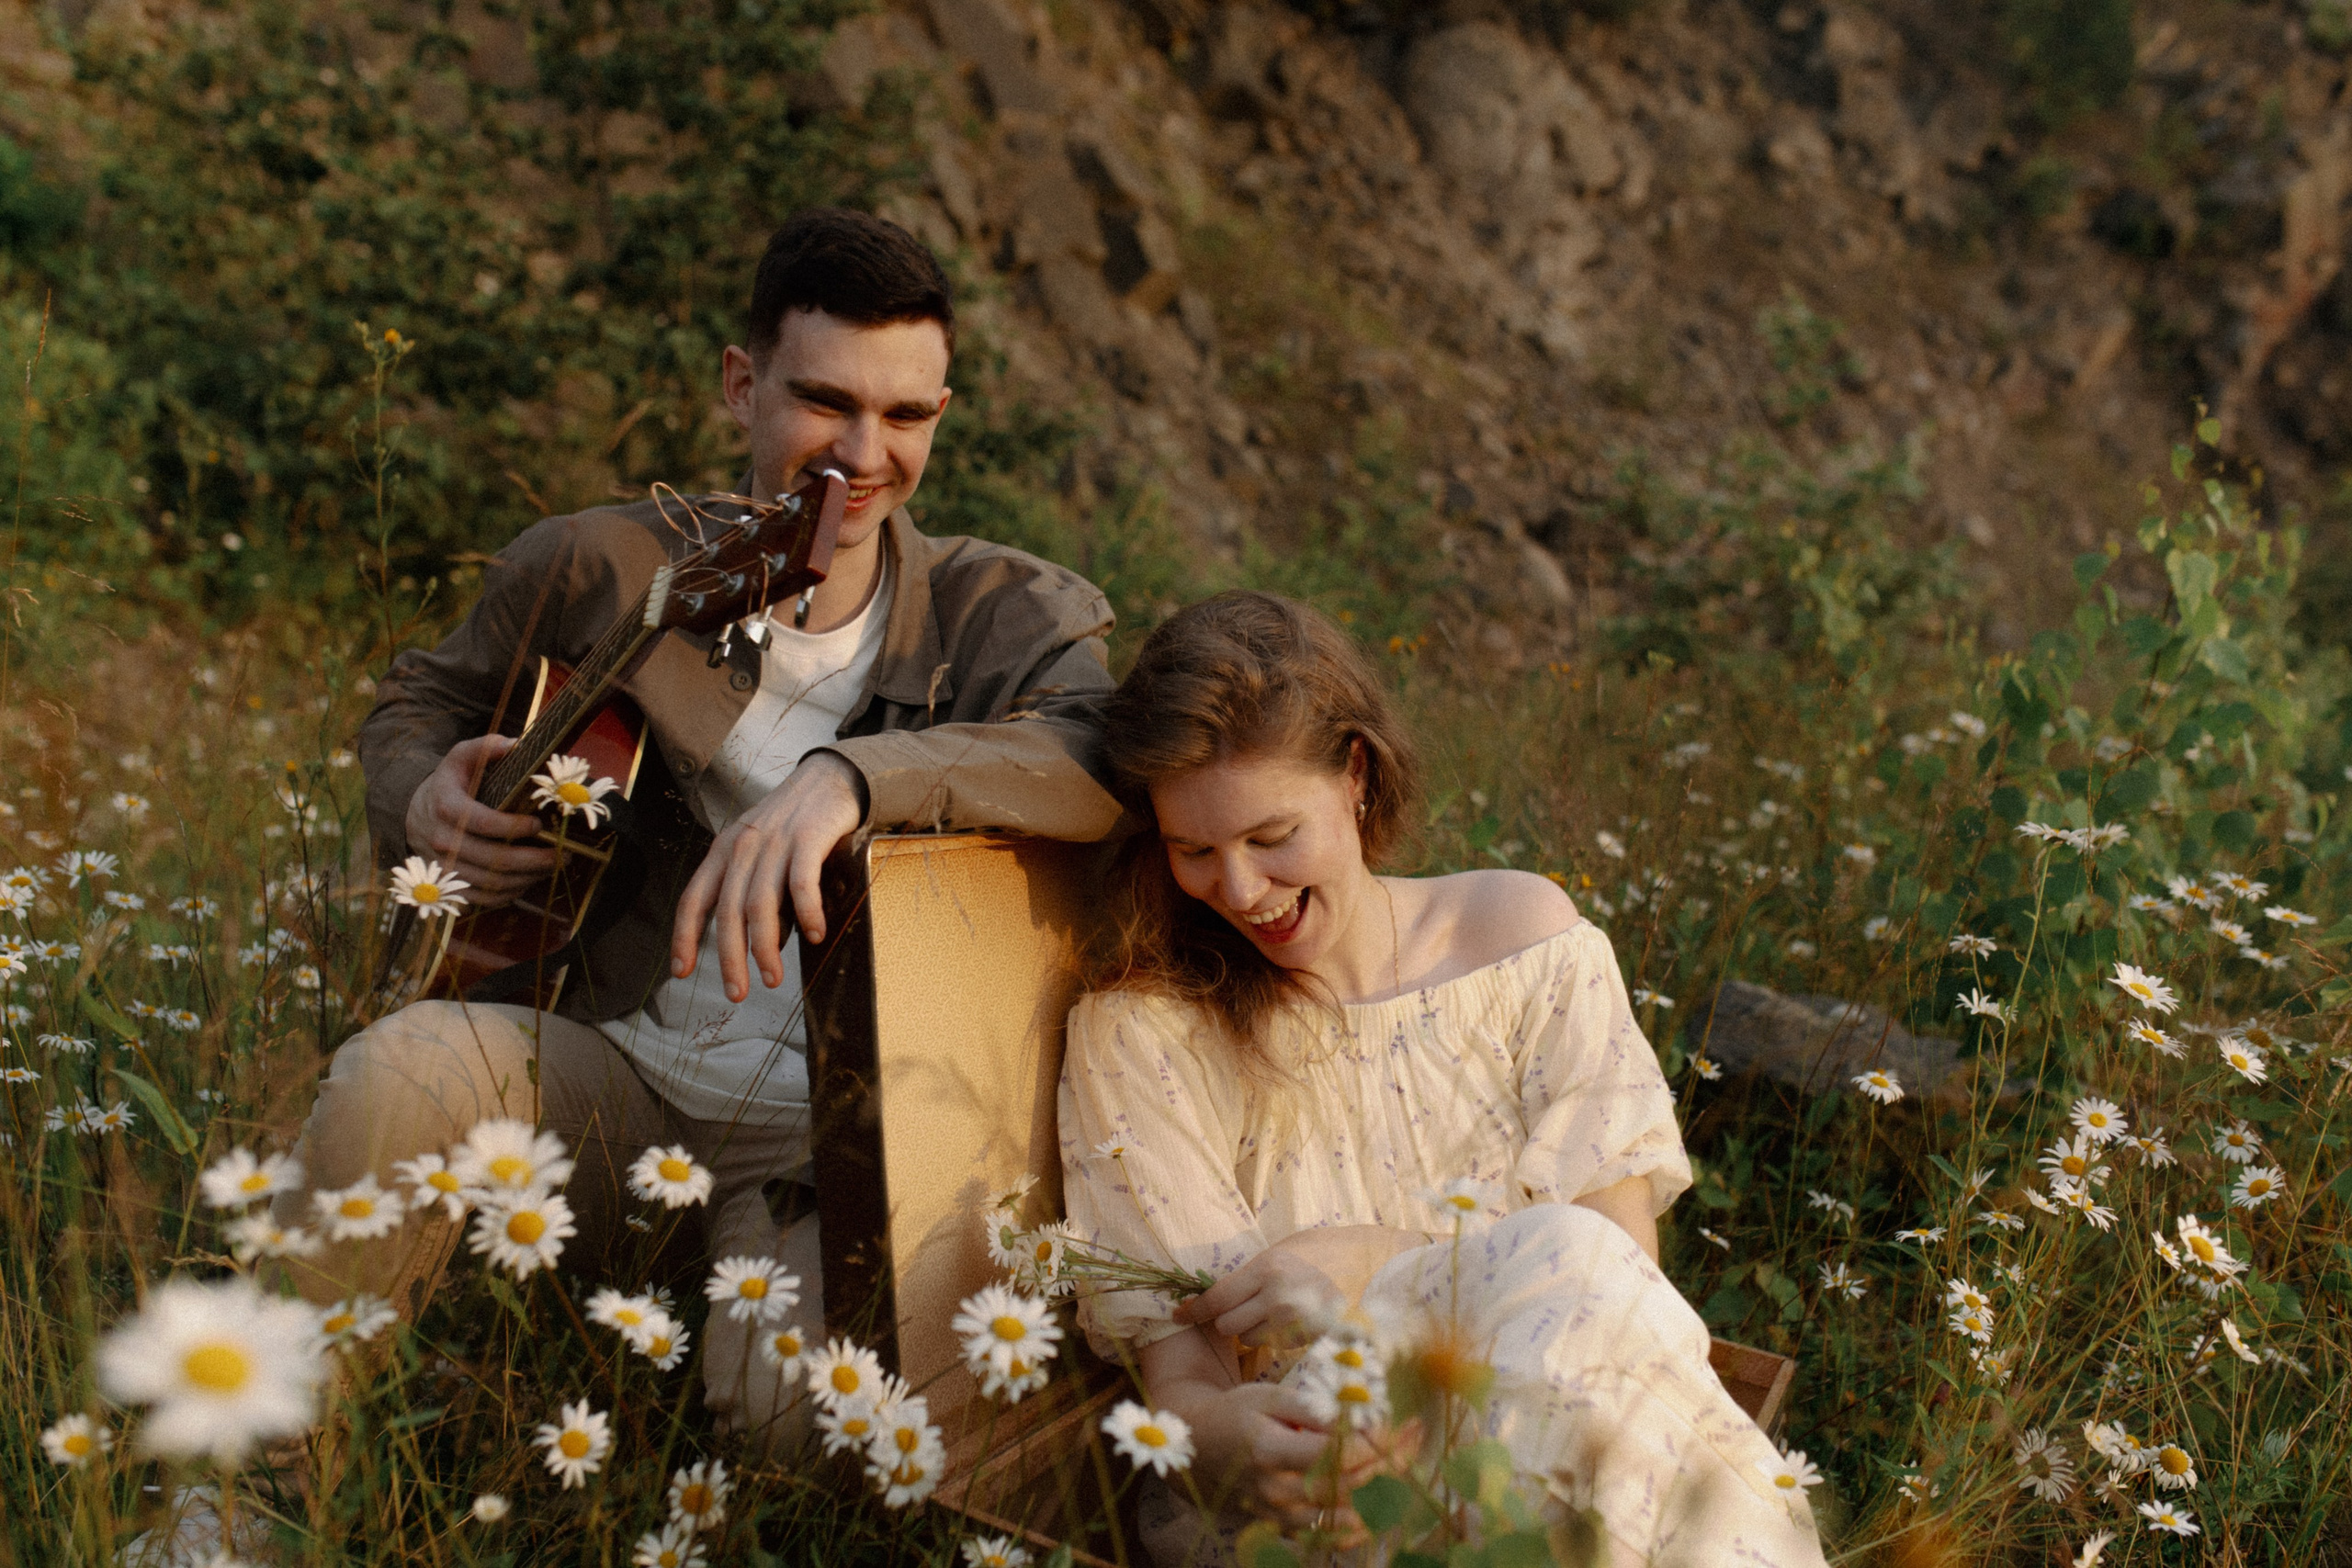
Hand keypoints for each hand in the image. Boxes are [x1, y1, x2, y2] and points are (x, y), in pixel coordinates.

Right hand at [401, 735, 557, 909]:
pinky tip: (531, 880)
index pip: (483, 823)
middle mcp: (443, 841)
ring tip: (554, 866)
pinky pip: (484, 898)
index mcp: (447, 807)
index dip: (513, 827)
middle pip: (494, 860)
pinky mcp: (451, 885)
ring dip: (528, 878)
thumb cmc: (449, 784)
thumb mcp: (461, 758)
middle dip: (534, 860)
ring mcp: (446, 866)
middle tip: (562, 854)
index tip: (538, 824)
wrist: (415, 814)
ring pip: (492, 883)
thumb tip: (515, 744)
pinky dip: (512, 894)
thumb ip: (485, 747)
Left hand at [670, 750, 866, 1000]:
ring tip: (772, 979)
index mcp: (723, 851)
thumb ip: (754, 891)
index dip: (684, 937)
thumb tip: (764, 943)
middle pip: (728, 911)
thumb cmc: (793, 823)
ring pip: (761, 905)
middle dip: (729, 958)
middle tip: (737, 993)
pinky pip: (802, 883)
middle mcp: (743, 847)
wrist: (828, 779)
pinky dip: (807, 913)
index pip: (693, 899)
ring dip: (765, 948)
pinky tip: (815, 935)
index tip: (681, 971)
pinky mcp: (808, 838)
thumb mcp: (759, 851)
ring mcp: (775, 842)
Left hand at [1171, 1245, 1341, 1351]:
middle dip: (1228, 1321)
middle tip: (1244, 1308)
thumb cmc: (1305, 1263)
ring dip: (1250, 1331)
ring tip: (1271, 1313)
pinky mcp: (1305, 1337)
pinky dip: (1272, 1338)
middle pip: (1227, 1325)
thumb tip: (1200, 1298)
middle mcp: (1277, 1294)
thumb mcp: (1273, 1260)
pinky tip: (1288, 1322)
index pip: (1218, 1297)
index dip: (1194, 1311)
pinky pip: (1270, 1345)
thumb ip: (1243, 1278)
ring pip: (1247, 1339)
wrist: (1355, 1271)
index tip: (1177, 1316)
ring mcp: (1293, 1320)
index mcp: (1265, 1268)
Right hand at [1204, 1385, 1420, 1543]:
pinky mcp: (1281, 1527)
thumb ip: (1311, 1408)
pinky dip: (1357, 1524)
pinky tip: (1378, 1505)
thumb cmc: (1238, 1413)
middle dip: (1389, 1459)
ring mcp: (1278, 1514)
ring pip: (1344, 1514)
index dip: (1373, 1441)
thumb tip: (1354, 1417)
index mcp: (1270, 1451)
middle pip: (1347, 1484)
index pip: (1336, 1455)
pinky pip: (1326, 1536)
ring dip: (1381, 1489)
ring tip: (1406, 1462)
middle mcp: (1275, 1490)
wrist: (1201, 1446)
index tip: (1399, 1421)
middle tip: (1415, 1433)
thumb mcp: (1268, 1396)